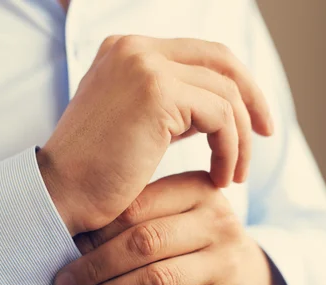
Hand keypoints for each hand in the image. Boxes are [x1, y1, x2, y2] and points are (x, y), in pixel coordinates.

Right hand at [38, 35, 272, 235]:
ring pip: (225, 92)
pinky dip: (230, 149)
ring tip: (234, 175)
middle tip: (266, 133)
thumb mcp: (135, 124)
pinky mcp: (156, 92)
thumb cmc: (95, 172)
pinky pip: (220, 116)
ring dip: (239, 137)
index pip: (199, 54)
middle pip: (220, 59)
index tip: (251, 122)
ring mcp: (144, 65)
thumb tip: (215, 108)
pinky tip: (220, 178)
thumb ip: (170, 104)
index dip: (234, 84)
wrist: (59, 195)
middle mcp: (134, 47)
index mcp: (126, 50)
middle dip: (252, 98)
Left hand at [53, 172, 292, 284]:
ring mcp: (220, 265)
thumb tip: (72, 234)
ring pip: (151, 282)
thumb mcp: (179, 211)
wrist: (249, 276)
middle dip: (94, 265)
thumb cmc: (196, 239)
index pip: (138, 206)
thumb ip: (138, 213)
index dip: (97, 228)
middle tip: (62, 281)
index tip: (66, 244)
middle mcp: (215, 223)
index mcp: (198, 190)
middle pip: (143, 243)